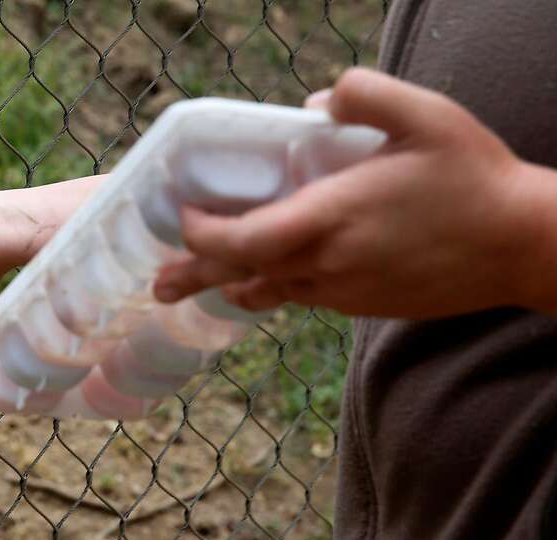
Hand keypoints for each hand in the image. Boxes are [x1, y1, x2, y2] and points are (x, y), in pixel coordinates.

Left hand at [151, 68, 556, 317]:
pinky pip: (304, 296)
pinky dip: (276, 286)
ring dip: (235, 284)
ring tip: (203, 284)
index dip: (202, 233)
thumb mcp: (426, 116)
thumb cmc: (474, 178)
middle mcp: (326, 264)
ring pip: (271, 292)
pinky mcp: (361, 306)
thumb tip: (316, 101)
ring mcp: (343, 292)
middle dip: (194, 277)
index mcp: (331, 218)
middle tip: (156, 287)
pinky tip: (270, 276)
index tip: (182, 216)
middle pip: (241, 275)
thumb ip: (366, 96)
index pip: (242, 239)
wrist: (521, 245)